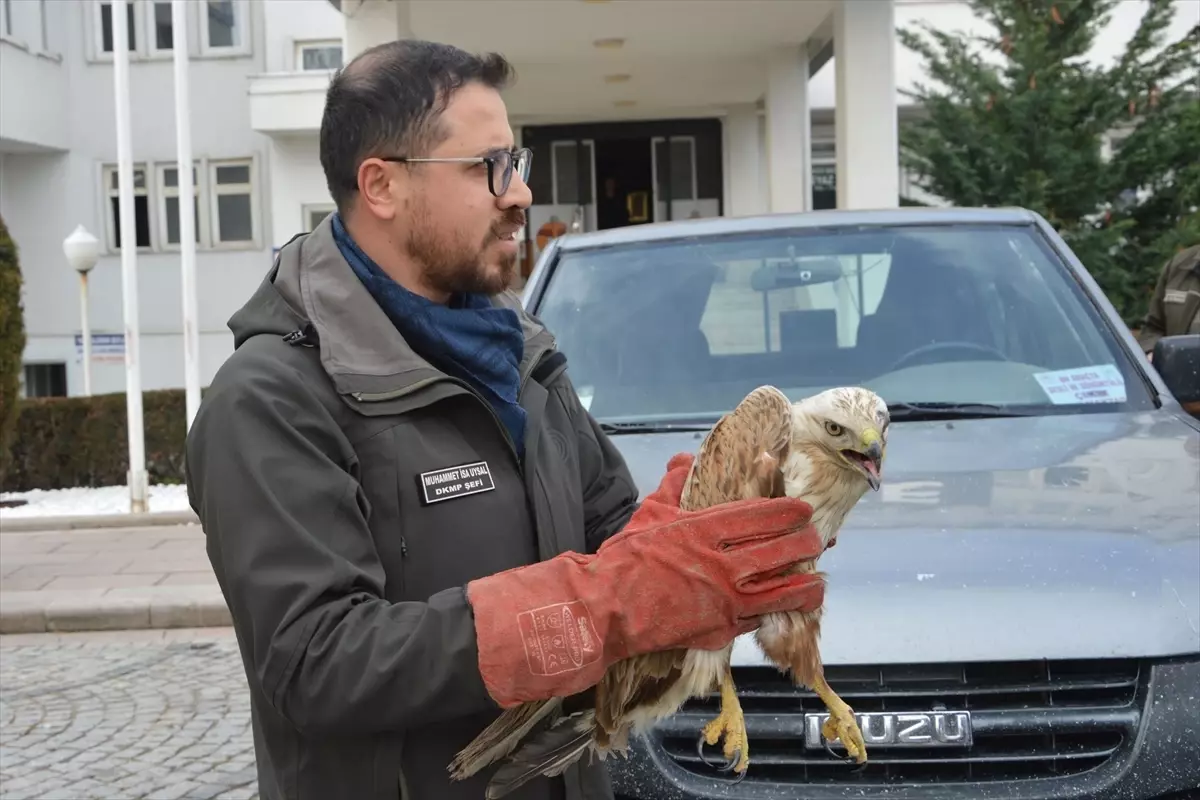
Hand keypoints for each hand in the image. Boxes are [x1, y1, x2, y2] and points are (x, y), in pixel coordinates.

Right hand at [595, 452, 825, 648]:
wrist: (605, 610)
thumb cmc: (626, 559)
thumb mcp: (650, 513)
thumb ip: (674, 485)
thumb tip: (685, 459)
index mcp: (705, 531)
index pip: (761, 516)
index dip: (789, 512)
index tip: (803, 510)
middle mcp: (722, 565)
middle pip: (780, 552)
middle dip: (805, 544)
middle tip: (815, 539)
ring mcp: (726, 601)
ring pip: (782, 592)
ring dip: (805, 585)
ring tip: (817, 580)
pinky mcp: (721, 630)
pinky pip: (758, 618)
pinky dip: (775, 612)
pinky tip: (784, 607)